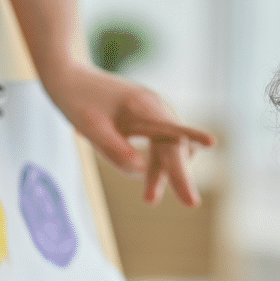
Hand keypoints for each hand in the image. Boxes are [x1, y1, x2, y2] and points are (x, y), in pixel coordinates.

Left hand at [40, 63, 214, 205]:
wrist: (68, 77)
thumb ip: (114, 149)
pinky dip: (154, 165)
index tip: (211, 144)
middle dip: (177, 175)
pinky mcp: (146, 121)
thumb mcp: (89, 128)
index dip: (190, 144)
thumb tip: (139, 171)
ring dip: (161, 174)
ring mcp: (153, 115)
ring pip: (167, 150)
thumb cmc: (76, 100)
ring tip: (150, 199)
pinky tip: (149, 182)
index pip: (170, 133)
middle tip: (189, 203)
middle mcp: (155, 108)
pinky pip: (158, 147)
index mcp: (143, 105)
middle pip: (174, 147)